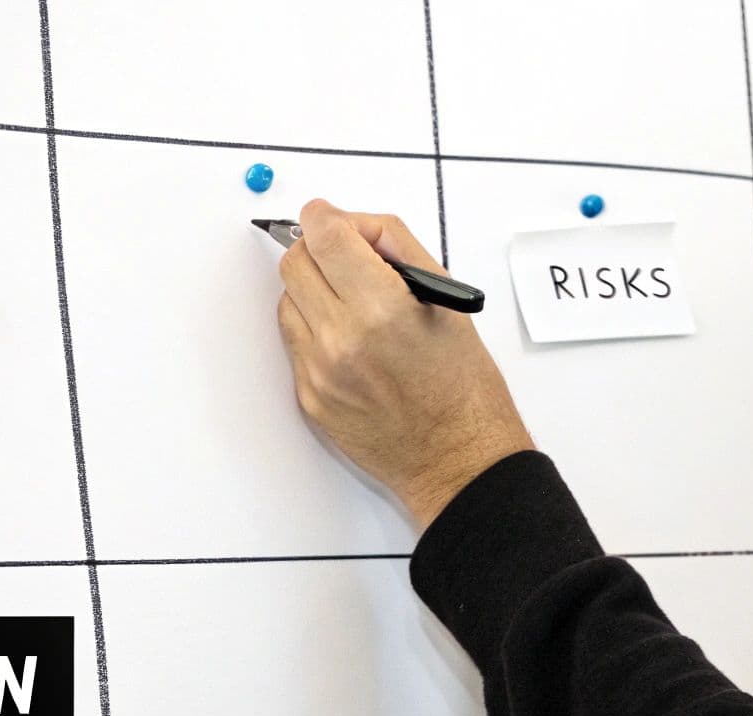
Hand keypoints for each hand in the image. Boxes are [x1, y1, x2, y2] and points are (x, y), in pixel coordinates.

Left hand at [275, 199, 533, 530]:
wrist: (456, 460)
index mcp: (382, 309)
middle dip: (317, 251)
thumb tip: (353, 226)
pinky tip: (351, 344)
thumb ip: (396, 249)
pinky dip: (316, 331)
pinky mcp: (309, 397)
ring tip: (353, 307)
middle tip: (344, 259)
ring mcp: (320, 372)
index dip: (326, 218)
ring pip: (288, 302)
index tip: (329, 218)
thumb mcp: (446, 301)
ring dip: (314, 292)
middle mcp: (342, 340)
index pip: (325, 236)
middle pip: (295, 264)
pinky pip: (295, 344)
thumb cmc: (463, 387)